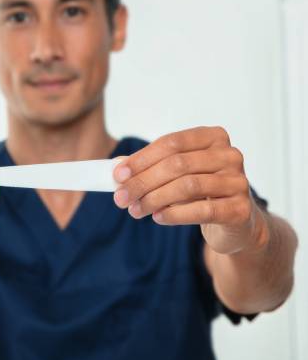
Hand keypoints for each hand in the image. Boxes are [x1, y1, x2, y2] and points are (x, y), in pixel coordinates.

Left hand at [113, 126, 263, 254]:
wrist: (237, 222)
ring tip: (135, 210)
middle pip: (177, 164)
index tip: (118, 174)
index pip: (171, 143)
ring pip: (188, 186)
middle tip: (121, 197)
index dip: (142, 159)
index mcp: (213, 137)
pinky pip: (202, 210)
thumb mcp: (177, 174)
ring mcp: (238, 181)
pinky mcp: (239, 209)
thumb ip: (151, 168)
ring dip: (154, 199)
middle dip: (143, 181)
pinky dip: (175, 214)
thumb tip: (118, 169)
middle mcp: (229, 155)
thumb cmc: (202, 192)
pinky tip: (157, 217)